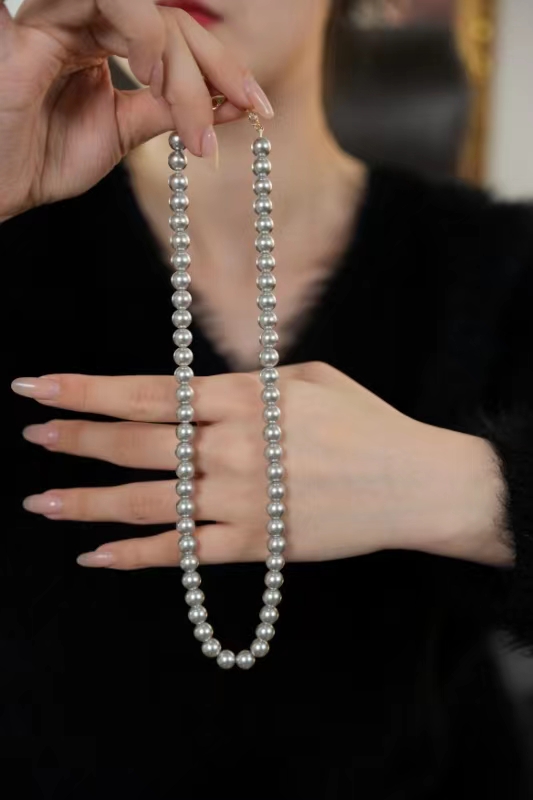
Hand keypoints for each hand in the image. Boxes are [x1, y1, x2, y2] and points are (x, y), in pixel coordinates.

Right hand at [0, 0, 271, 220]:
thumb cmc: (39, 162)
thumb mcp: (119, 135)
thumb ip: (164, 111)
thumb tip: (227, 105)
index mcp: (98, 45)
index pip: (175, 38)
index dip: (222, 69)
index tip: (258, 108)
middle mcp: (81, 22)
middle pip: (172, 20)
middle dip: (219, 67)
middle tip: (245, 111)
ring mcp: (60, 14)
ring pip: (151, 11)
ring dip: (186, 61)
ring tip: (187, 111)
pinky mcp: (40, 18)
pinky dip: (145, 30)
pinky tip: (150, 75)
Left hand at [12, 361, 510, 568]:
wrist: (414, 483)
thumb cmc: (366, 423)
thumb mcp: (310, 378)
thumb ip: (250, 381)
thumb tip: (203, 386)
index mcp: (244, 397)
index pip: (148, 392)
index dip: (88, 390)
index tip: (41, 387)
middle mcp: (232, 446)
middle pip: (136, 443)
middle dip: (76, 438)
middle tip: (33, 436)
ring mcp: (240, 499)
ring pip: (147, 502)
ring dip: (89, 502)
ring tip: (43, 501)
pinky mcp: (254, 545)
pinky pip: (183, 554)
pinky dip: (137, 556)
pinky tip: (97, 556)